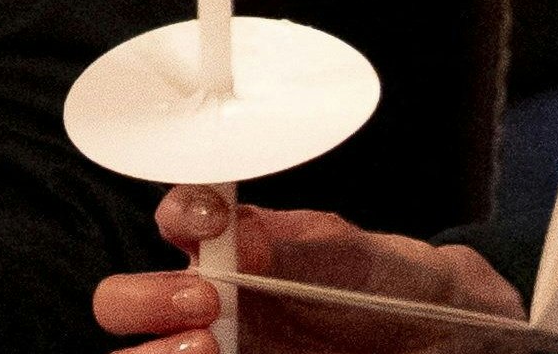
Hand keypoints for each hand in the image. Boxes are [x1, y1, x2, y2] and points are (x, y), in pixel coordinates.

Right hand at [96, 185, 526, 351]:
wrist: (433, 339)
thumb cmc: (389, 287)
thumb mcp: (350, 256)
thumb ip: (293, 250)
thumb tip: (238, 237)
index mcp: (230, 247)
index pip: (174, 220)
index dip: (177, 217)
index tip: (211, 225)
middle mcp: (208, 302)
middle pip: (124, 302)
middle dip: (145, 299)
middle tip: (203, 303)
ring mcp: (215, 350)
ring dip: (153, 353)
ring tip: (209, 347)